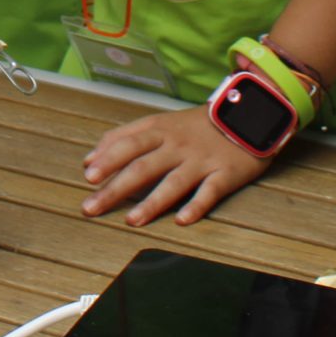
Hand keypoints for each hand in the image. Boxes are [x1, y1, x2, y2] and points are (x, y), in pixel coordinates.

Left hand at [80, 106, 270, 225]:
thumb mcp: (158, 122)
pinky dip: (196, 206)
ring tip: (132, 221)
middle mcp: (177, 145)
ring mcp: (201, 160)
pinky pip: (210, 192)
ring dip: (152, 202)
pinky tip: (182, 220)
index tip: (88, 177)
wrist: (247, 116)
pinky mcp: (225, 174)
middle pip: (142, 166)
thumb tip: (88, 160)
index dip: (107, 159)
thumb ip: (123, 137)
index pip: (127, 144)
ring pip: (174, 182)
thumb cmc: (195, 125)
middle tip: (92, 207)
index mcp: (159, 130)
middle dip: (115, 188)